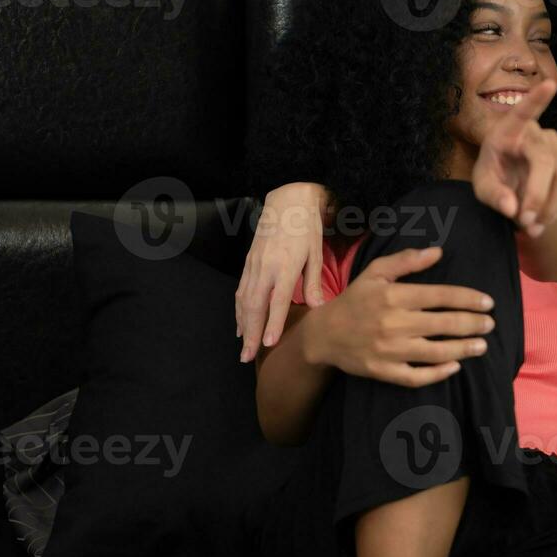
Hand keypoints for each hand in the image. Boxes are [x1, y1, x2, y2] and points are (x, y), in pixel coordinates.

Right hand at [236, 182, 329, 361]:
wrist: (287, 200)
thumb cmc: (306, 227)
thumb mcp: (315, 253)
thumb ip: (313, 281)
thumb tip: (317, 307)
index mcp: (285, 265)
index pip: (277, 299)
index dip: (272, 322)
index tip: (268, 343)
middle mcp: (265, 266)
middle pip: (255, 305)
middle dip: (250, 333)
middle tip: (247, 356)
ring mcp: (254, 264)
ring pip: (244, 300)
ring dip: (243, 325)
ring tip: (243, 347)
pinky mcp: (248, 262)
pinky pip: (242, 290)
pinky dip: (239, 310)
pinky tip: (240, 324)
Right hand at [300, 246, 496, 387]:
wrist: (324, 334)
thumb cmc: (354, 300)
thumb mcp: (375, 272)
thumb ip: (406, 260)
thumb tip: (438, 252)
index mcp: (394, 296)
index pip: (440, 296)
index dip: (468, 298)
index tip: (488, 302)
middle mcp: (394, 323)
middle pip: (443, 324)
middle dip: (473, 324)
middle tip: (490, 324)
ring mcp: (389, 350)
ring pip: (436, 352)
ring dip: (464, 349)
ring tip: (482, 346)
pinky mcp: (384, 371)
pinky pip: (416, 376)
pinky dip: (437, 373)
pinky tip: (455, 367)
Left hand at [471, 81, 556, 238]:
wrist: (514, 189)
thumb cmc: (494, 180)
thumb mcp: (483, 190)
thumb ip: (494, 197)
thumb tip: (511, 208)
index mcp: (507, 131)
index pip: (522, 112)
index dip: (536, 99)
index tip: (550, 84)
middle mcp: (535, 132)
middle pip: (545, 160)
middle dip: (537, 195)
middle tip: (525, 222)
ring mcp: (556, 142)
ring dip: (550, 205)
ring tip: (533, 226)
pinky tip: (546, 217)